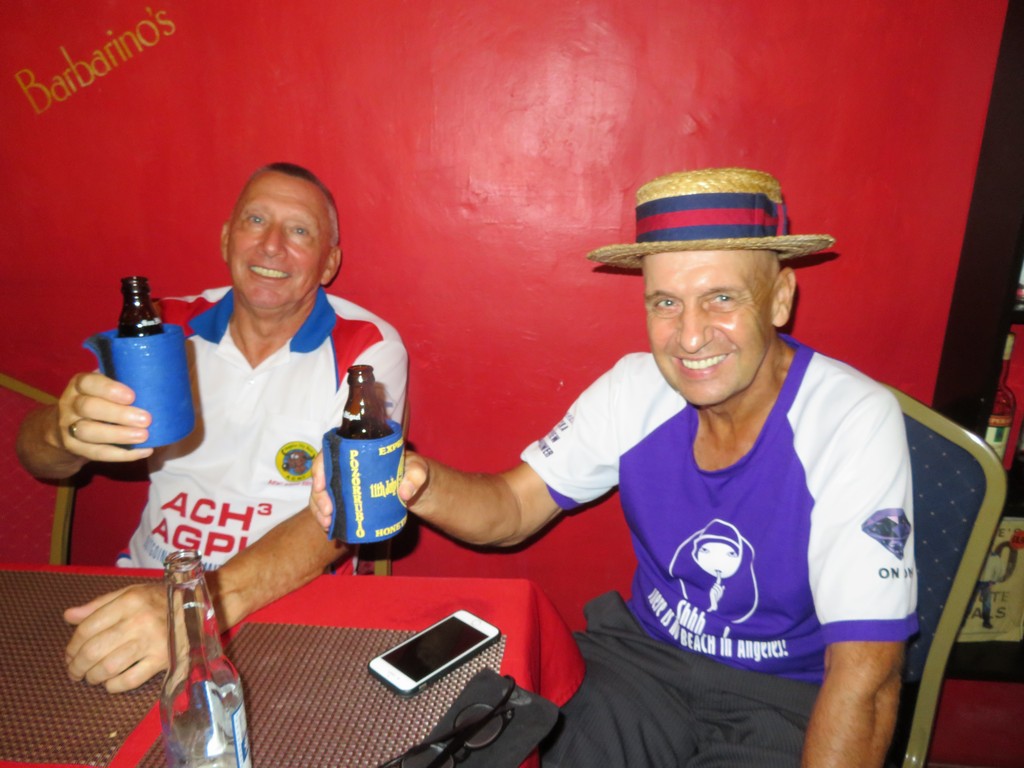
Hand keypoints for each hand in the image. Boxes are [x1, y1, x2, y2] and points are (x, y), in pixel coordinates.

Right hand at [58, 372, 154, 462]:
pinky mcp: (74, 447)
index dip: (109, 389)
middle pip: (89, 408)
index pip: (89, 382)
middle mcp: (70, 404)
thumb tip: (156, 387)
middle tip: (146, 419)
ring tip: (144, 436)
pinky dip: (122, 454)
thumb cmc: (100, 400)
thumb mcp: (104, 388)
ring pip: (89, 432)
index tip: (132, 396)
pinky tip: (144, 451)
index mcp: (80, 385)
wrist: (68, 425)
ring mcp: (68, 427)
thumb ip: (122, 384)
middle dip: (119, 414)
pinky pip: (97, 453)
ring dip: (119, 435)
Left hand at [64, 582, 167, 692]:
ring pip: (108, 667)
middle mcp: (140, 621)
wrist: (199, 609)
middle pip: (94, 650)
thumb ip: (99, 604)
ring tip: (90, 677)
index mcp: (130, 601)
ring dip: (92, 677)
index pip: (88, 627)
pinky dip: (113, 686)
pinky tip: (110, 683)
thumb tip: (69, 616)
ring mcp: (153, 642)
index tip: (70, 654)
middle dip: (77, 665)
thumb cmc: (160, 600)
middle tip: (74, 671)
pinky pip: (130, 680)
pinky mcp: (164, 660)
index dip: (72, 645)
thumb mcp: (131, 593)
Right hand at [309, 449, 429, 533]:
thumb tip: (403, 493)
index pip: (331, 453)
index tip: (320, 485)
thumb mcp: (418, 469)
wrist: (416, 488)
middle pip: (323, 476)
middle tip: (328, 512)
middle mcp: (347, 465)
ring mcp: (346, 483)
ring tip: (328, 523)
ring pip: (322, 493)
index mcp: (359, 450)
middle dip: (319, 496)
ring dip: (319, 509)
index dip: (320, 467)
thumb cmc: (414, 471)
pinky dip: (326, 517)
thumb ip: (416, 476)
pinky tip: (329, 527)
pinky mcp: (349, 499)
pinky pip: (330, 506)